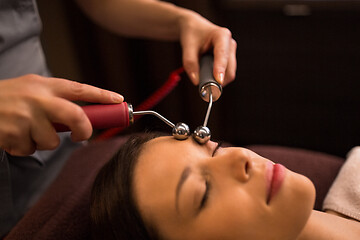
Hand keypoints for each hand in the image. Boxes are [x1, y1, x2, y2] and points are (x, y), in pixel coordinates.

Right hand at [0, 74, 122, 155]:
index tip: (119, 100)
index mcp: (45, 85)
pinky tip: (12, 135)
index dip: (102, 95)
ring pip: (53, 141)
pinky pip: (32, 149)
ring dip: (43, 142)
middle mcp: (38, 98)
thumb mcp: (31, 89)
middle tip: (82, 136)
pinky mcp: (14, 134)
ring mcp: (26, 116)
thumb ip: (54, 99)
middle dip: (84, 129)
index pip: (80, 89)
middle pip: (76, 116)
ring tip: (26, 131)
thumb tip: (81, 118)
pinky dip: (24, 147)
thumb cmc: (7, 99)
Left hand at [179, 12, 236, 85]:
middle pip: (230, 69)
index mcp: (222, 36)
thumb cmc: (192, 34)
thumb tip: (196, 81)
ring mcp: (231, 53)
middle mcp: (230, 44)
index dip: (220, 69)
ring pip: (229, 73)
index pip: (222, 55)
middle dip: (219, 80)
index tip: (218, 81)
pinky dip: (217, 79)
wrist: (195, 28)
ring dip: (217, 80)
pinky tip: (206, 75)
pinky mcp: (229, 60)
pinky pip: (226, 74)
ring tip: (202, 79)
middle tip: (204, 88)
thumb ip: (190, 63)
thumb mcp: (187, 46)